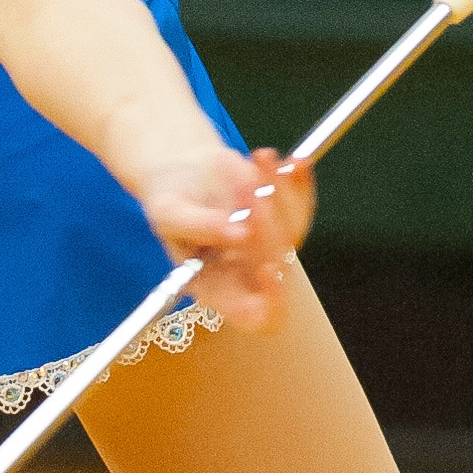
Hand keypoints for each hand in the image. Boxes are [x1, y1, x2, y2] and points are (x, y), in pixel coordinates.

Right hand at [138, 145, 317, 330]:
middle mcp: (247, 272)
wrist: (185, 170)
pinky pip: (303, 207)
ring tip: (255, 158)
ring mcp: (270, 246)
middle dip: (263, 221)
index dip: (268, 301)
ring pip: (293, 231)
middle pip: (276, 264)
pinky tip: (295, 162)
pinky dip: (300, 184)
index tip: (266, 269)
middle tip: (243, 184)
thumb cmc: (170, 199)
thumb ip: (197, 226)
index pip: (253, 314)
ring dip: (277, 192)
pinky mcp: (286, 219)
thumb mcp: (168, 212)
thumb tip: (236, 233)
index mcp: (214, 285)